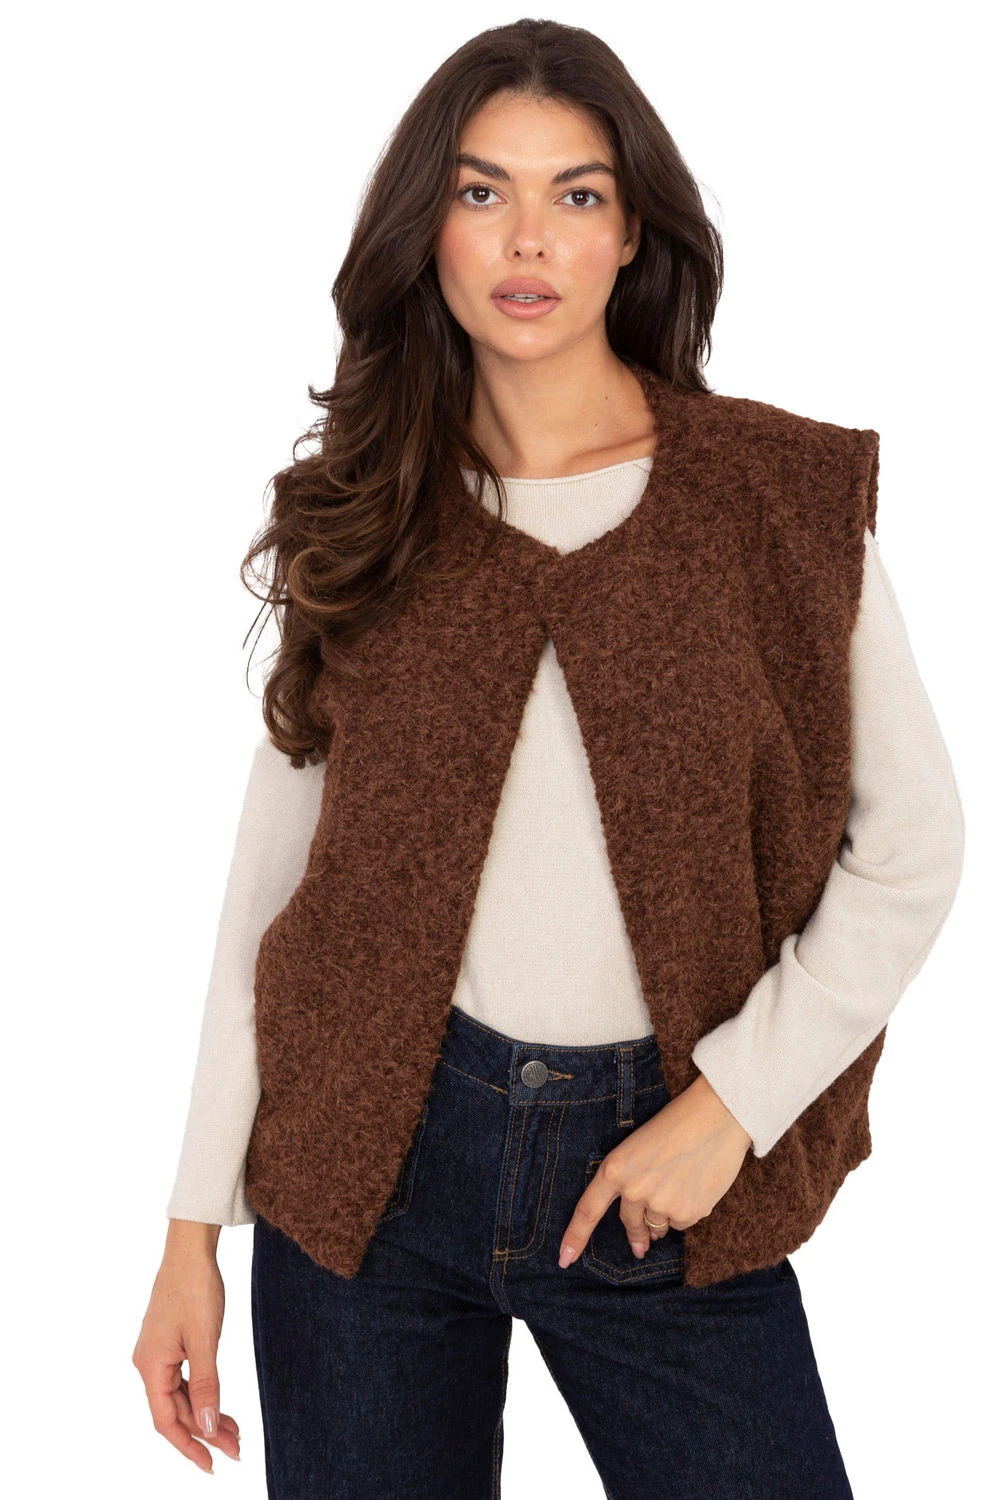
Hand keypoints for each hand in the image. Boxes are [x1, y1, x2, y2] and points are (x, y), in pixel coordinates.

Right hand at [132, 1223, 240, 1473]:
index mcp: (151, 1366)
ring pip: (181, 1396)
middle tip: (237, 1449)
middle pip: (176, 1411)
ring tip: (235, 1431)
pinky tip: (219, 1405)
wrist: (191, 1249)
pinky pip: (184, 1380)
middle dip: (205, 1432)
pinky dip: (203, 1394)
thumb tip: (205, 1427)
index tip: (213, 1465)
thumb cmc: (195, 1288)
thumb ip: (206, 1384)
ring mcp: (158, 1353)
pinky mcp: (169, 1343)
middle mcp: (149, 1363)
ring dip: (205, 1415)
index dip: (188, 1447)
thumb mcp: (204, 1339)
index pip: (167, 1421)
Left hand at [558, 1073, 752, 1266]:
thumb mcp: (639, 1147)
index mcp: (615, 1169)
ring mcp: (661, 1205)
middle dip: (635, 1235)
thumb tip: (647, 1230)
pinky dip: (686, 1212)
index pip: (588, 1209)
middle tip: (640, 1246)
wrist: (717, 1115)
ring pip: (658, 1227)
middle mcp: (634, 1191)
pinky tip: (696, 1187)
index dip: (575, 1237)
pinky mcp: (688, 1213)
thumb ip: (632, 1182)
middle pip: (629, 1223)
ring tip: (680, 1187)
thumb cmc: (676, 1124)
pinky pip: (682, 1224)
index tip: (564, 1260)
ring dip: (663, 1220)